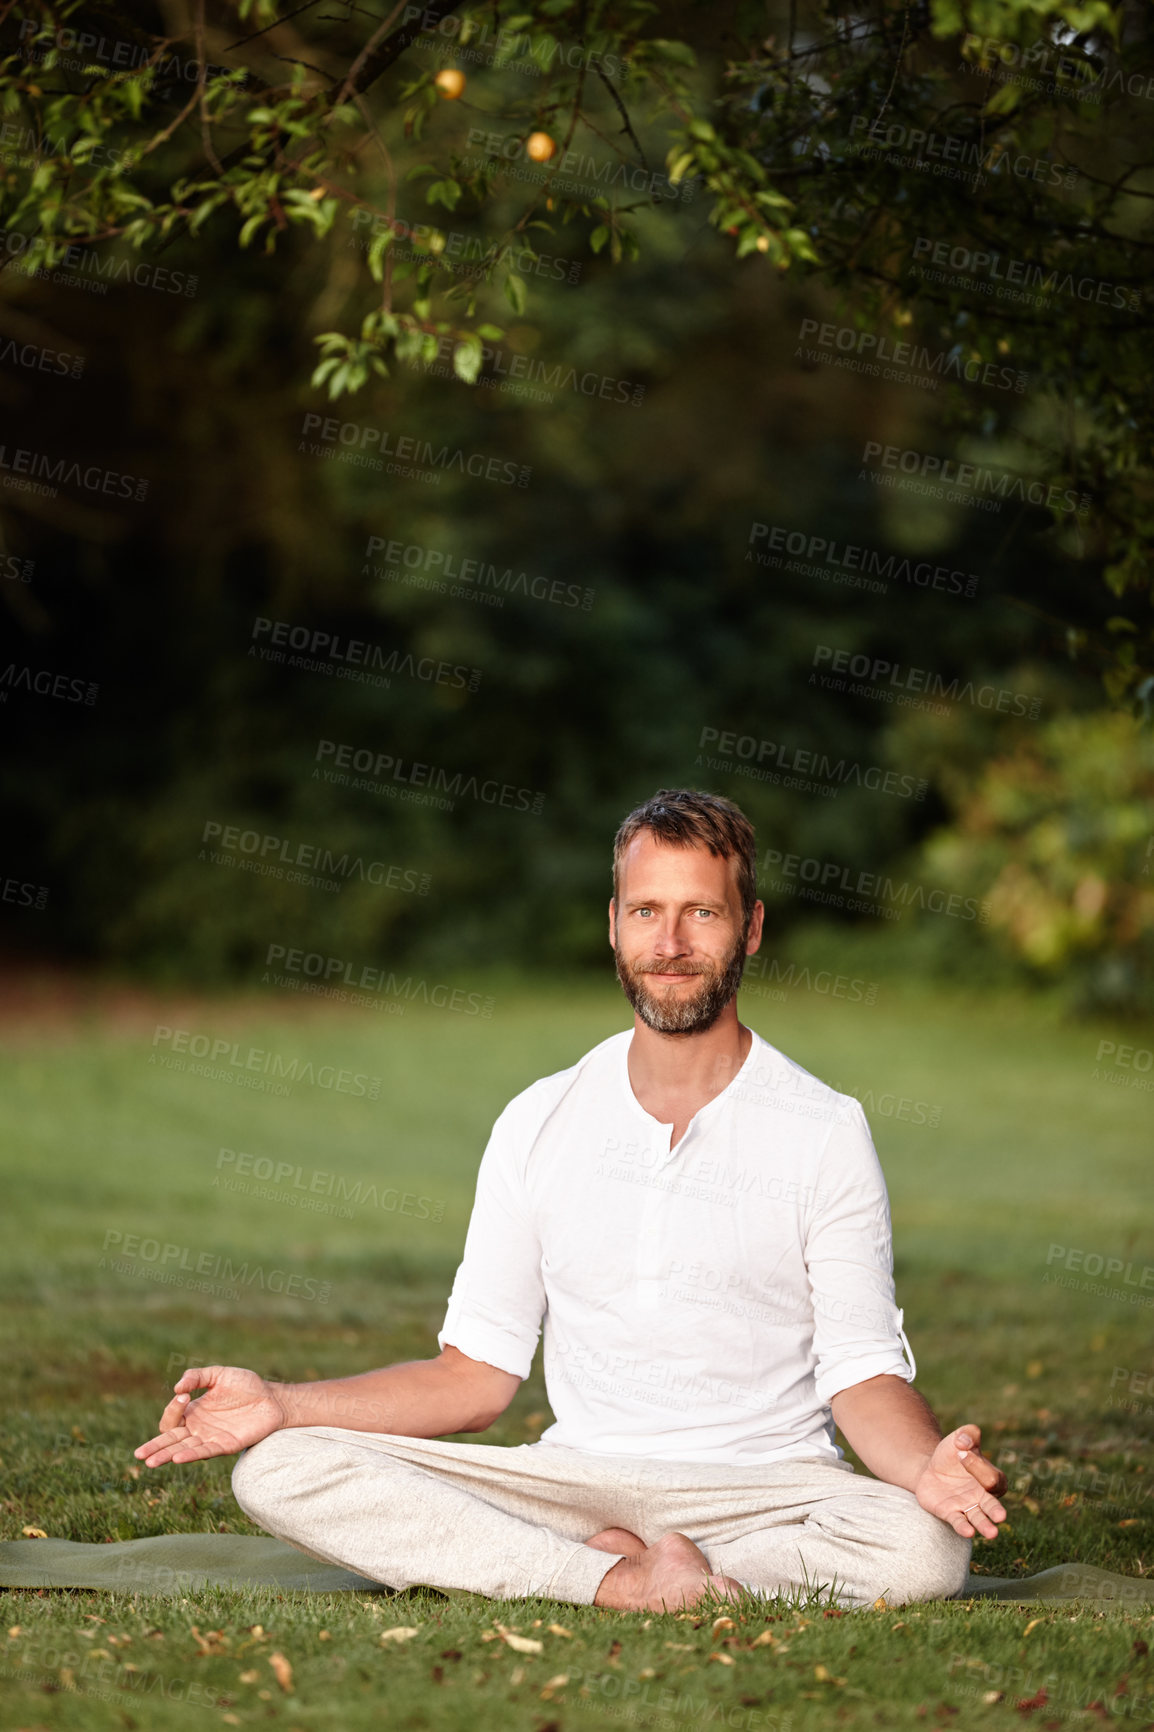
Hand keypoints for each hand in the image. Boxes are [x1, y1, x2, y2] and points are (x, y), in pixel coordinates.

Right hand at [135, 1366, 287, 1466]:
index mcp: (194, 1412)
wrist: (272, 1397)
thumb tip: (177, 1388)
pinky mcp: (226, 1445)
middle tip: (139, 1455)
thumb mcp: (219, 1374)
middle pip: (171, 1441)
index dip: (172, 1409)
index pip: (172, 1419)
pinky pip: (205, 1452)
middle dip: (155, 1447)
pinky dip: (191, 1455)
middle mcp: (199, 1428)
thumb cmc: (246, 1385)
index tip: (183, 1396)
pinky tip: (178, 1458)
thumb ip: (197, 1377)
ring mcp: (211, 1438)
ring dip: (167, 1456)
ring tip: (150, 1462)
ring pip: (184, 1450)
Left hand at [913, 1424, 1007, 1539]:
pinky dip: (963, 1527)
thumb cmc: (952, 1454)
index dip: (977, 1465)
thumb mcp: (959, 1438)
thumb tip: (963, 1442)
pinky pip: (958, 1522)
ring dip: (984, 1526)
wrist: (930, 1468)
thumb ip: (968, 1433)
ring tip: (992, 1533)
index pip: (990, 1477)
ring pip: (978, 1519)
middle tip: (1001, 1517)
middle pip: (992, 1505)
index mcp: (989, 1478)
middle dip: (996, 1511)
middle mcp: (982, 1497)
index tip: (961, 1452)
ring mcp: (966, 1506)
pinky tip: (968, 1532)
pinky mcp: (949, 1513)